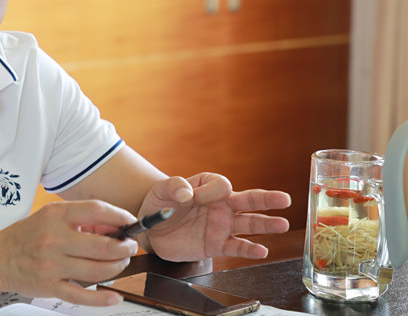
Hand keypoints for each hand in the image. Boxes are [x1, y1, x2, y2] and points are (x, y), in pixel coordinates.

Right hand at [0, 200, 139, 305]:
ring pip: (97, 271)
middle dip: (124, 247)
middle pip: (102, 245)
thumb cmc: (27, 235)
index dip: (119, 216)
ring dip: (117, 268)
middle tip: (130, 247)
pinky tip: (114, 296)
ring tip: (120, 263)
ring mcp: (51, 265)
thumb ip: (79, 219)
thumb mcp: (50, 216)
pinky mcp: (49, 287)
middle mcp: (53, 238)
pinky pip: (82, 296)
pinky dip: (102, 298)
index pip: (96, 210)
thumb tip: (113, 226)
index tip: (130, 222)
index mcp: (55, 215)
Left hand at [139, 173, 290, 261]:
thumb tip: (187, 193)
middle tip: (284, 199)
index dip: (212, 191)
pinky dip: (249, 250)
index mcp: (208, 185)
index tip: (192, 197)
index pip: (221, 185)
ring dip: (266, 224)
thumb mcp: (162, 190)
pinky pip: (236, 247)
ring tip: (282, 224)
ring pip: (249, 224)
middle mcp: (221, 204)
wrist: (152, 229)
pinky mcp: (217, 245)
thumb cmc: (160, 203)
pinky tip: (261, 250)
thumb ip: (175, 187)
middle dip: (267, 199)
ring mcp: (221, 225)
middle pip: (248, 200)